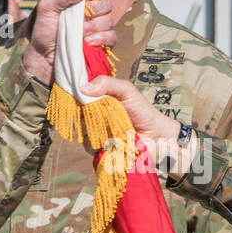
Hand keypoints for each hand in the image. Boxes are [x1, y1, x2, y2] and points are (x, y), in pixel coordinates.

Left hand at [24, 0, 113, 84]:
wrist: (44, 57)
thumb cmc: (44, 31)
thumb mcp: (47, 8)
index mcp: (80, 0)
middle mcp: (91, 12)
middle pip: (107, 3)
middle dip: (97, 8)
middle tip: (85, 15)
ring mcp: (98, 28)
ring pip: (109, 20)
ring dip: (95, 26)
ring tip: (81, 33)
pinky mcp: (102, 43)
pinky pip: (112, 37)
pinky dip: (102, 38)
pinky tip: (89, 42)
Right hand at [82, 75, 198, 176]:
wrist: (156, 136)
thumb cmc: (143, 111)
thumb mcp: (127, 91)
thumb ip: (107, 84)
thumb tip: (82, 87)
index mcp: (98, 99)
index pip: (78, 96)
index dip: (75, 95)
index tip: (78, 95)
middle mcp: (94, 115)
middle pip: (76, 113)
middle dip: (86, 113)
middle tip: (103, 112)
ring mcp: (95, 132)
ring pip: (82, 130)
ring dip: (94, 128)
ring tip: (112, 127)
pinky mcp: (98, 148)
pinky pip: (89, 145)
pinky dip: (98, 142)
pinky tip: (112, 139)